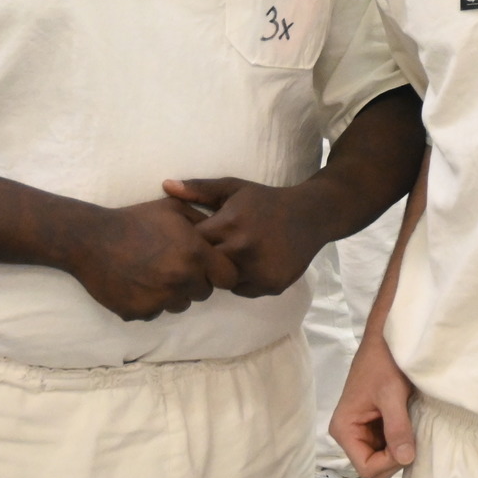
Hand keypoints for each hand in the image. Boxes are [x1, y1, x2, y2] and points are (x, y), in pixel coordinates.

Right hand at [67, 197, 239, 321]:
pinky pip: (156, 313)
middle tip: (176, 267)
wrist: (90, 239)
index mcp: (195, 254)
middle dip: (196, 282)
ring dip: (174, 294)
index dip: (221, 272)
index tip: (209, 267)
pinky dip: (150, 302)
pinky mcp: (139, 312)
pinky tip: (138, 283)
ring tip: (155, 274)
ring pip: (181, 304)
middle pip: (205, 293)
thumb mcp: (173, 209)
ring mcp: (160, 299)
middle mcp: (181, 279)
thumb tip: (221, 231)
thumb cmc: (135, 220)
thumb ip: (203, 220)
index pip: (229, 277)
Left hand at [163, 177, 330, 296]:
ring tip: (235, 256)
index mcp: (228, 224)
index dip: (189, 244)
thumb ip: (199, 189)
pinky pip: (244, 290)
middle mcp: (242, 249)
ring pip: (225, 282)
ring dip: (225, 272)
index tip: (195, 240)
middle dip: (206, 261)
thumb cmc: (266, 201)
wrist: (312, 215)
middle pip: (206, 267)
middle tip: (215, 251)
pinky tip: (253, 264)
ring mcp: (259, 269)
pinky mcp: (272, 284)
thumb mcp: (234, 188)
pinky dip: (245, 281)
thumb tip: (165, 186)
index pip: (191, 245)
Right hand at [332, 333, 417, 477]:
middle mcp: (349, 434)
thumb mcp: (392, 394)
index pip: (366, 468)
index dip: (389, 462)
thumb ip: (397, 427)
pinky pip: (387, 445)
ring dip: (399, 449)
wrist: (387, 338)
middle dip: (394, 458)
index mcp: (344, 429)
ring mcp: (361, 430)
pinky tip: (409, 424)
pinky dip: (400, 440)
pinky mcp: (374, 424)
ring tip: (411, 426)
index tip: (408, 445)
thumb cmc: (384, 362)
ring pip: (382, 458)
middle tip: (411, 435)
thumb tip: (406, 459)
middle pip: (373, 467)